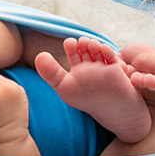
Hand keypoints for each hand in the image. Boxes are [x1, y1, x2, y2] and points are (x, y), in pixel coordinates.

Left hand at [33, 36, 153, 143]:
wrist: (111, 113)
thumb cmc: (87, 101)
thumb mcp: (64, 88)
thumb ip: (50, 73)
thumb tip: (39, 55)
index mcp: (78, 69)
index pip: (73, 51)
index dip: (71, 45)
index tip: (69, 44)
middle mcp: (90, 65)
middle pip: (85, 47)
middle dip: (82, 42)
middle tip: (80, 43)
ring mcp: (103, 66)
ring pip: (97, 49)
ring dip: (93, 44)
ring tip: (90, 45)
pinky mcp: (116, 67)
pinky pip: (111, 55)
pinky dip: (106, 50)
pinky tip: (102, 50)